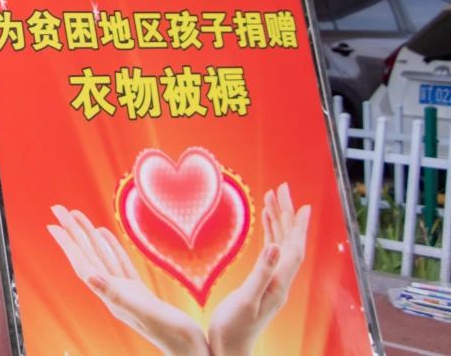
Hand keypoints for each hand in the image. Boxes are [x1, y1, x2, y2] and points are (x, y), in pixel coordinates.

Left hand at [48, 205, 207, 355]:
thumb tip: (91, 277)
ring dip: (89, 237)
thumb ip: (115, 294)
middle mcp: (114, 291)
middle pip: (89, 255)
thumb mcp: (142, 311)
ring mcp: (126, 291)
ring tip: (76, 216)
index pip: (84, 263)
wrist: (190, 350)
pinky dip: (112, 248)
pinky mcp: (139, 291)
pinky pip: (120, 263)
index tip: (53, 224)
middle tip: (58, 209)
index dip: (68, 244)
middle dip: (73, 232)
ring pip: (103, 257)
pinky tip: (105, 235)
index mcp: (112, 294)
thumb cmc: (171, 333)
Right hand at [207, 183, 309, 355]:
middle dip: (287, 214)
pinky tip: (265, 224)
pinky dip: (269, 234)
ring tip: (272, 198)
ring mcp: (272, 281)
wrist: (229, 347)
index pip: (293, 248)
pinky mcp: (262, 283)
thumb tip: (276, 246)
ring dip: (278, 221)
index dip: (297, 225)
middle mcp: (280, 280)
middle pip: (289, 242)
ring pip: (280, 245)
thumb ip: (262, 273)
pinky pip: (271, 252)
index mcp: (279, 283)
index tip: (301, 203)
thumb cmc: (234, 327)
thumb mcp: (247, 300)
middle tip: (282, 189)